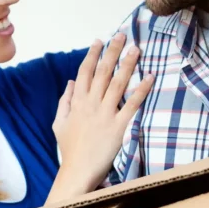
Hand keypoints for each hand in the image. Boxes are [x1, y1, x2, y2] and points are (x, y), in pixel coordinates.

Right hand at [48, 34, 153, 203]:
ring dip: (127, 64)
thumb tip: (70, 83)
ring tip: (136, 49)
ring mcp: (105, 115)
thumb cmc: (70, 150)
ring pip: (117, 84)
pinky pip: (132, 105)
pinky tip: (149, 76)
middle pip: (102, 72)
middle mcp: (91, 105)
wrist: (77, 172)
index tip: (100, 41)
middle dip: (112, 52)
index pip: (84, 72)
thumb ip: (65, 102)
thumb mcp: (59, 124)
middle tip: (122, 35)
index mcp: (77, 103)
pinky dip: (141, 90)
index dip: (92, 55)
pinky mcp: (119, 127)